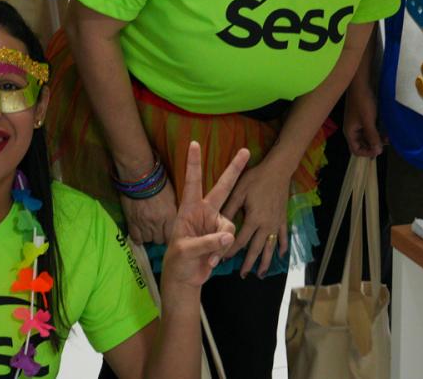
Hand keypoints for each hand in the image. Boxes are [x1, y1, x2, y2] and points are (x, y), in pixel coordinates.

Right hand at [119, 175, 178, 245]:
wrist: (139, 176)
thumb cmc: (158, 181)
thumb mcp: (171, 196)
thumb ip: (172, 211)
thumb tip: (174, 219)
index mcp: (169, 216)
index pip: (172, 236)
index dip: (170, 236)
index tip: (169, 234)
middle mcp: (157, 223)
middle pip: (159, 240)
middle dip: (160, 236)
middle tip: (159, 229)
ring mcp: (143, 224)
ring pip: (148, 240)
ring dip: (149, 236)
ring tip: (149, 229)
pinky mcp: (131, 222)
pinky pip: (135, 238)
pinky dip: (138, 237)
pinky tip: (140, 233)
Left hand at [161, 142, 246, 291]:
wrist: (185, 278)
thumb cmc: (178, 260)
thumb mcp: (186, 250)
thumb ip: (206, 242)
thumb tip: (229, 237)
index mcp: (188, 209)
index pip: (191, 182)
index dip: (193, 164)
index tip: (194, 143)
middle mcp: (204, 212)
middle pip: (222, 188)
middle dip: (234, 170)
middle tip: (244, 151)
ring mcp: (214, 224)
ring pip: (228, 225)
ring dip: (220, 243)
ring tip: (208, 258)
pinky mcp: (222, 237)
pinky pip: (231, 239)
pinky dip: (222, 252)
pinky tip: (212, 262)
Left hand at [222, 156, 291, 276]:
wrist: (278, 170)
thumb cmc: (256, 178)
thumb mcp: (239, 191)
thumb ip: (229, 209)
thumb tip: (218, 223)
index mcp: (253, 219)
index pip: (240, 240)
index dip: (230, 251)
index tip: (223, 260)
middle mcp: (266, 225)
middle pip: (256, 249)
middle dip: (249, 263)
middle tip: (242, 275)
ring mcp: (276, 223)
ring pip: (270, 247)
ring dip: (266, 261)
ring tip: (261, 273)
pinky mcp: (283, 218)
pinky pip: (283, 236)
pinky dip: (282, 246)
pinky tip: (280, 255)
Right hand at [344, 84, 382, 157]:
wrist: (361, 84)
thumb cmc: (363, 103)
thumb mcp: (368, 121)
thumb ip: (372, 137)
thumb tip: (378, 152)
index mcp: (350, 132)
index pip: (356, 150)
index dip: (367, 153)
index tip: (379, 150)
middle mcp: (353, 130)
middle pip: (362, 144)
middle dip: (373, 146)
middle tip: (386, 144)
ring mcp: (358, 123)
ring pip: (367, 137)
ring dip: (376, 139)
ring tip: (388, 138)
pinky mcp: (363, 117)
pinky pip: (369, 129)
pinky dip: (377, 131)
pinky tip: (386, 130)